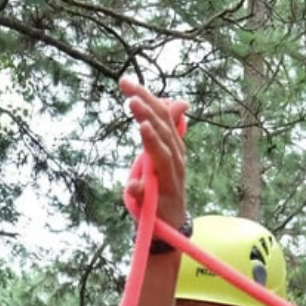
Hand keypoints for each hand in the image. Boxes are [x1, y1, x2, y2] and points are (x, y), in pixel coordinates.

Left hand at [116, 78, 190, 229]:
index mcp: (173, 145)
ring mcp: (171, 178)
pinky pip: (151, 189)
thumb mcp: (162, 154)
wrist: (170, 224)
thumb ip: (165, 129)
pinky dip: (142, 183)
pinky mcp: (162, 199)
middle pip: (163, 129)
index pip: (162, 115)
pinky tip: (134, 177)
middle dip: (146, 108)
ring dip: (151, 135)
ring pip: (163, 153)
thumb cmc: (163, 186)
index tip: (124, 81)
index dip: (145, 96)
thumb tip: (181, 102)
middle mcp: (176, 158)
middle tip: (128, 93)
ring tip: (138, 116)